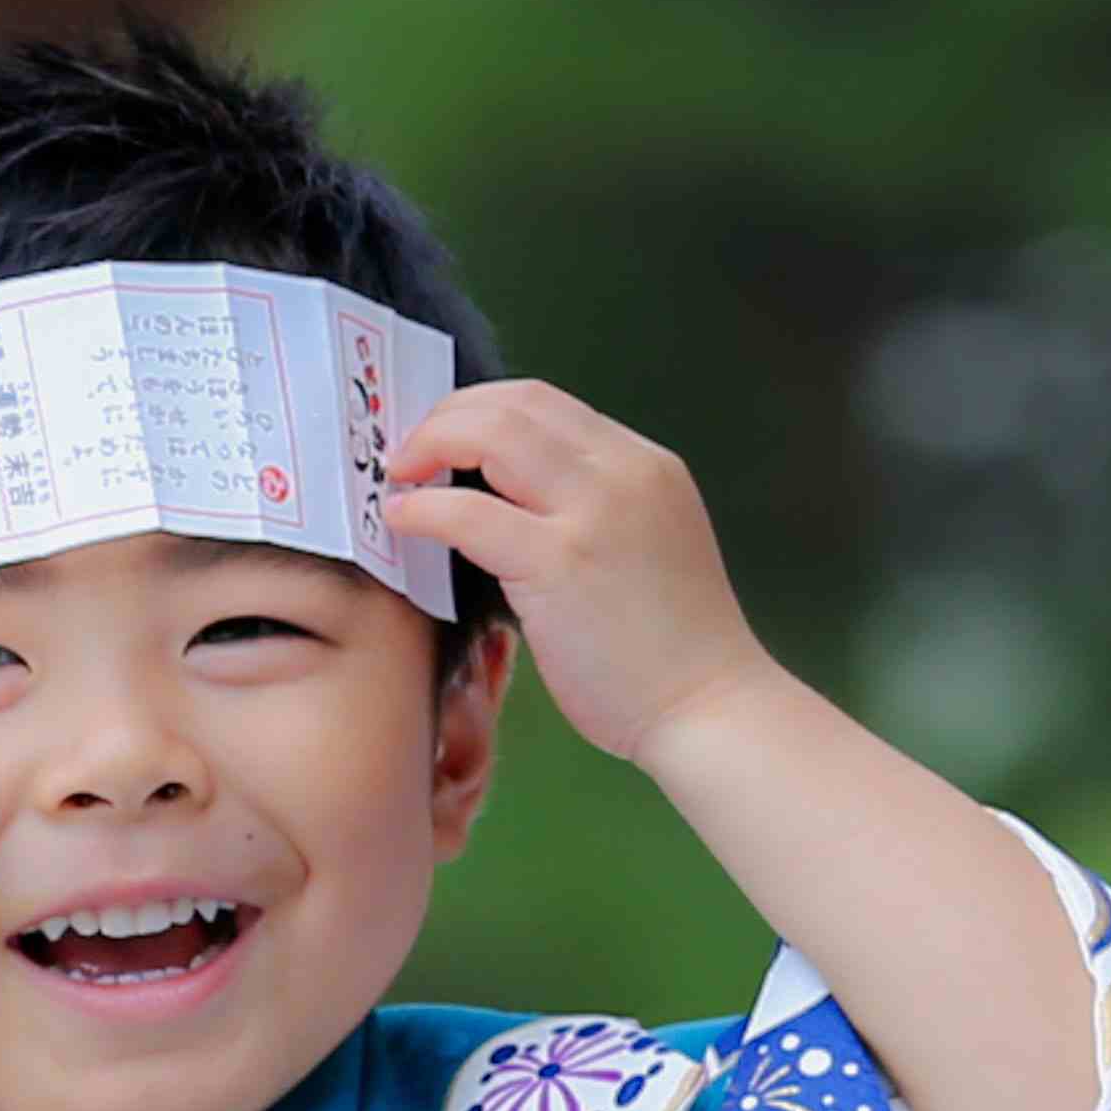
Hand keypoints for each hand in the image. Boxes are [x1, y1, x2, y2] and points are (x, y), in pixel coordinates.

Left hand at [387, 379, 764, 759]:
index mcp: (645, 465)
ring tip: (400, 477)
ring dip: (430, 444)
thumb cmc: (674, 651)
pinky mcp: (559, 563)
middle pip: (514, 403)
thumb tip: (507, 500)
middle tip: (408, 452)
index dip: (479, 409)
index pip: (546, 403)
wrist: (711, 707)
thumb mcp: (647, 543)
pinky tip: (402, 521)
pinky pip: (469, 512)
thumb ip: (590, 510)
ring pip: (491, 435)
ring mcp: (593, 513)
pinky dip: (423, 507)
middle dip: (446, 416)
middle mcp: (623, 473)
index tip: (442, 437)